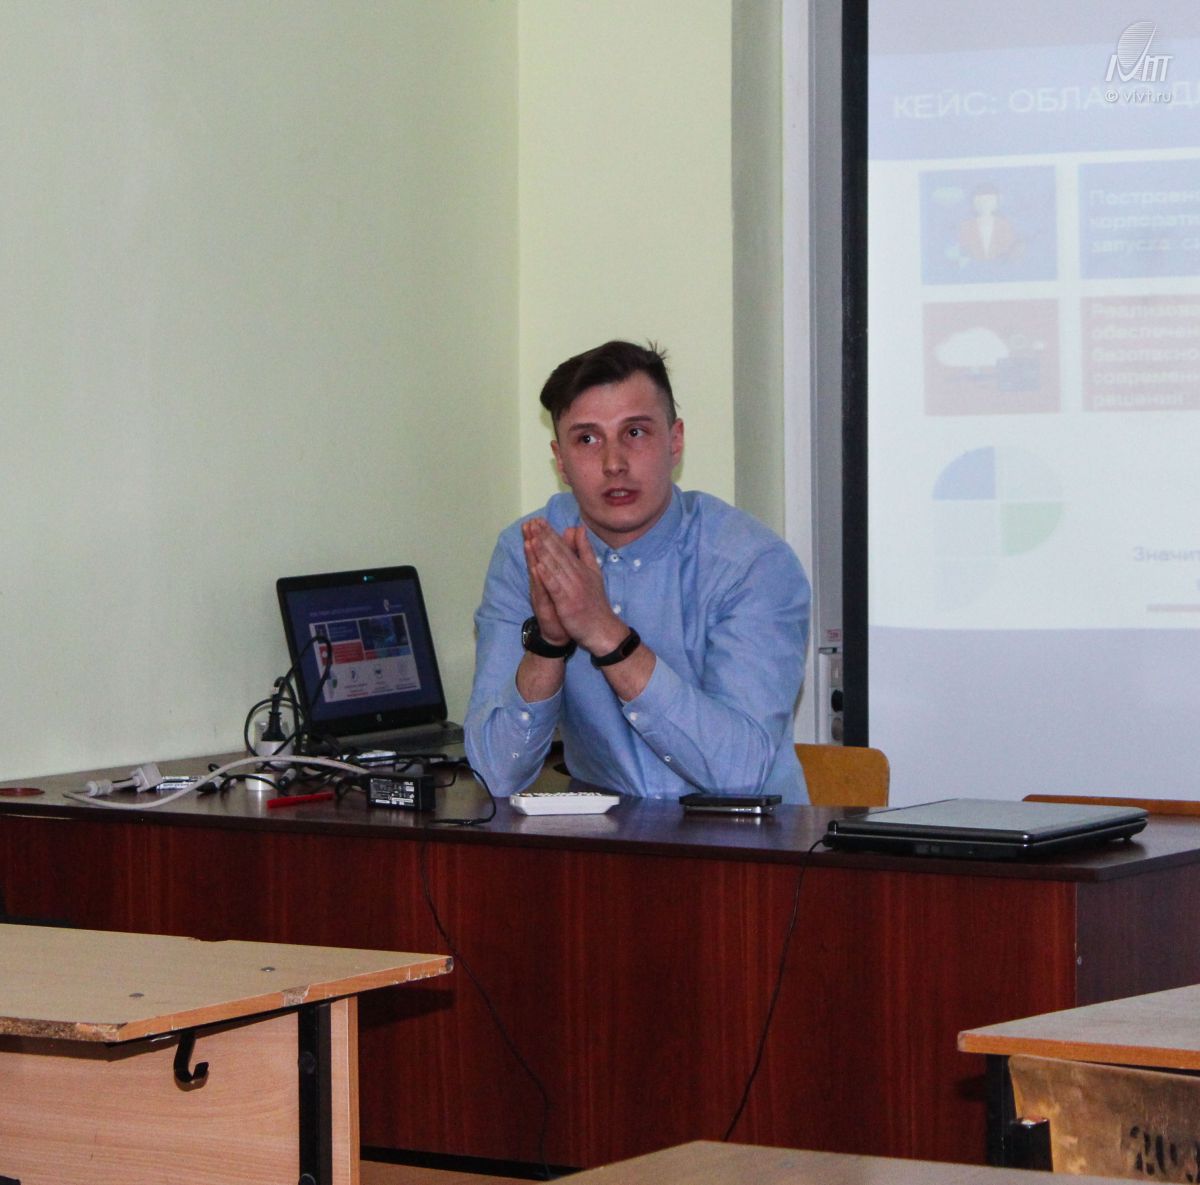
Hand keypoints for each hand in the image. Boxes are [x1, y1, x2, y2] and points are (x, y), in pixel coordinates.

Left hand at [523, 520, 626, 655]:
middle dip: (544, 538)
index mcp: (581, 568)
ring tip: (531, 538)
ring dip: (543, 553)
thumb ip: (585, 550)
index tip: (539, 521)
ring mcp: (573, 589)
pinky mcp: (568, 603)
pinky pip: (556, 588)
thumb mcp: (594, 572)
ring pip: (556, 567)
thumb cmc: (595, 603)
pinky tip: (538, 566)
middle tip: (532, 523)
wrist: (603, 629)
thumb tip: (579, 529)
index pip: (563, 548)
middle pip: (558, 554)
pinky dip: (547, 577)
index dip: (550, 534)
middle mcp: (577, 575)